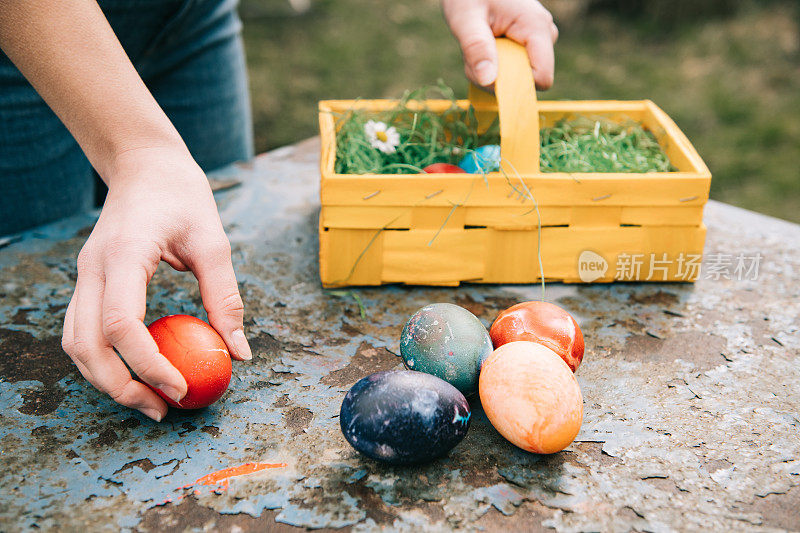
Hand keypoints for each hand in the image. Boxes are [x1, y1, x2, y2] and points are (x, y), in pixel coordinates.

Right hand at [61, 146, 250, 421]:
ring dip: (106, 380)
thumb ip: (225, 297)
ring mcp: (84, 275)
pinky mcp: (88, 281)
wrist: (145, 164)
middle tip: (162, 410)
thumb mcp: (214, 242)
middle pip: (86, 344)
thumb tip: (239, 354)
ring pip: (76, 343)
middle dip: (120, 386)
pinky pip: (82, 332)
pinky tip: (136, 372)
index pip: (120, 323)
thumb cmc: (183, 196)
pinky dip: (103, 360)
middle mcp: (94, 268)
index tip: (179, 389)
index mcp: (125, 254)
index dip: (146, 364)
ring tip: (149, 401)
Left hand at [443, 0, 558, 88]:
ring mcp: (537, 40)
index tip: (486, 75)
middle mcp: (544, 34)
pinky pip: (512, 69)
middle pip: (526, 80)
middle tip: (473, 54)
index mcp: (536, 26)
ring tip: (477, 45)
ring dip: (491, 71)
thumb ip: (476, 48)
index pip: (541, 78)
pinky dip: (492, 65)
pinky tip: (483, 47)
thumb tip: (487, 81)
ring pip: (516, 76)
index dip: (514, 86)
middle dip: (495, 76)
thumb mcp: (466, 18)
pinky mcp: (528, 45)